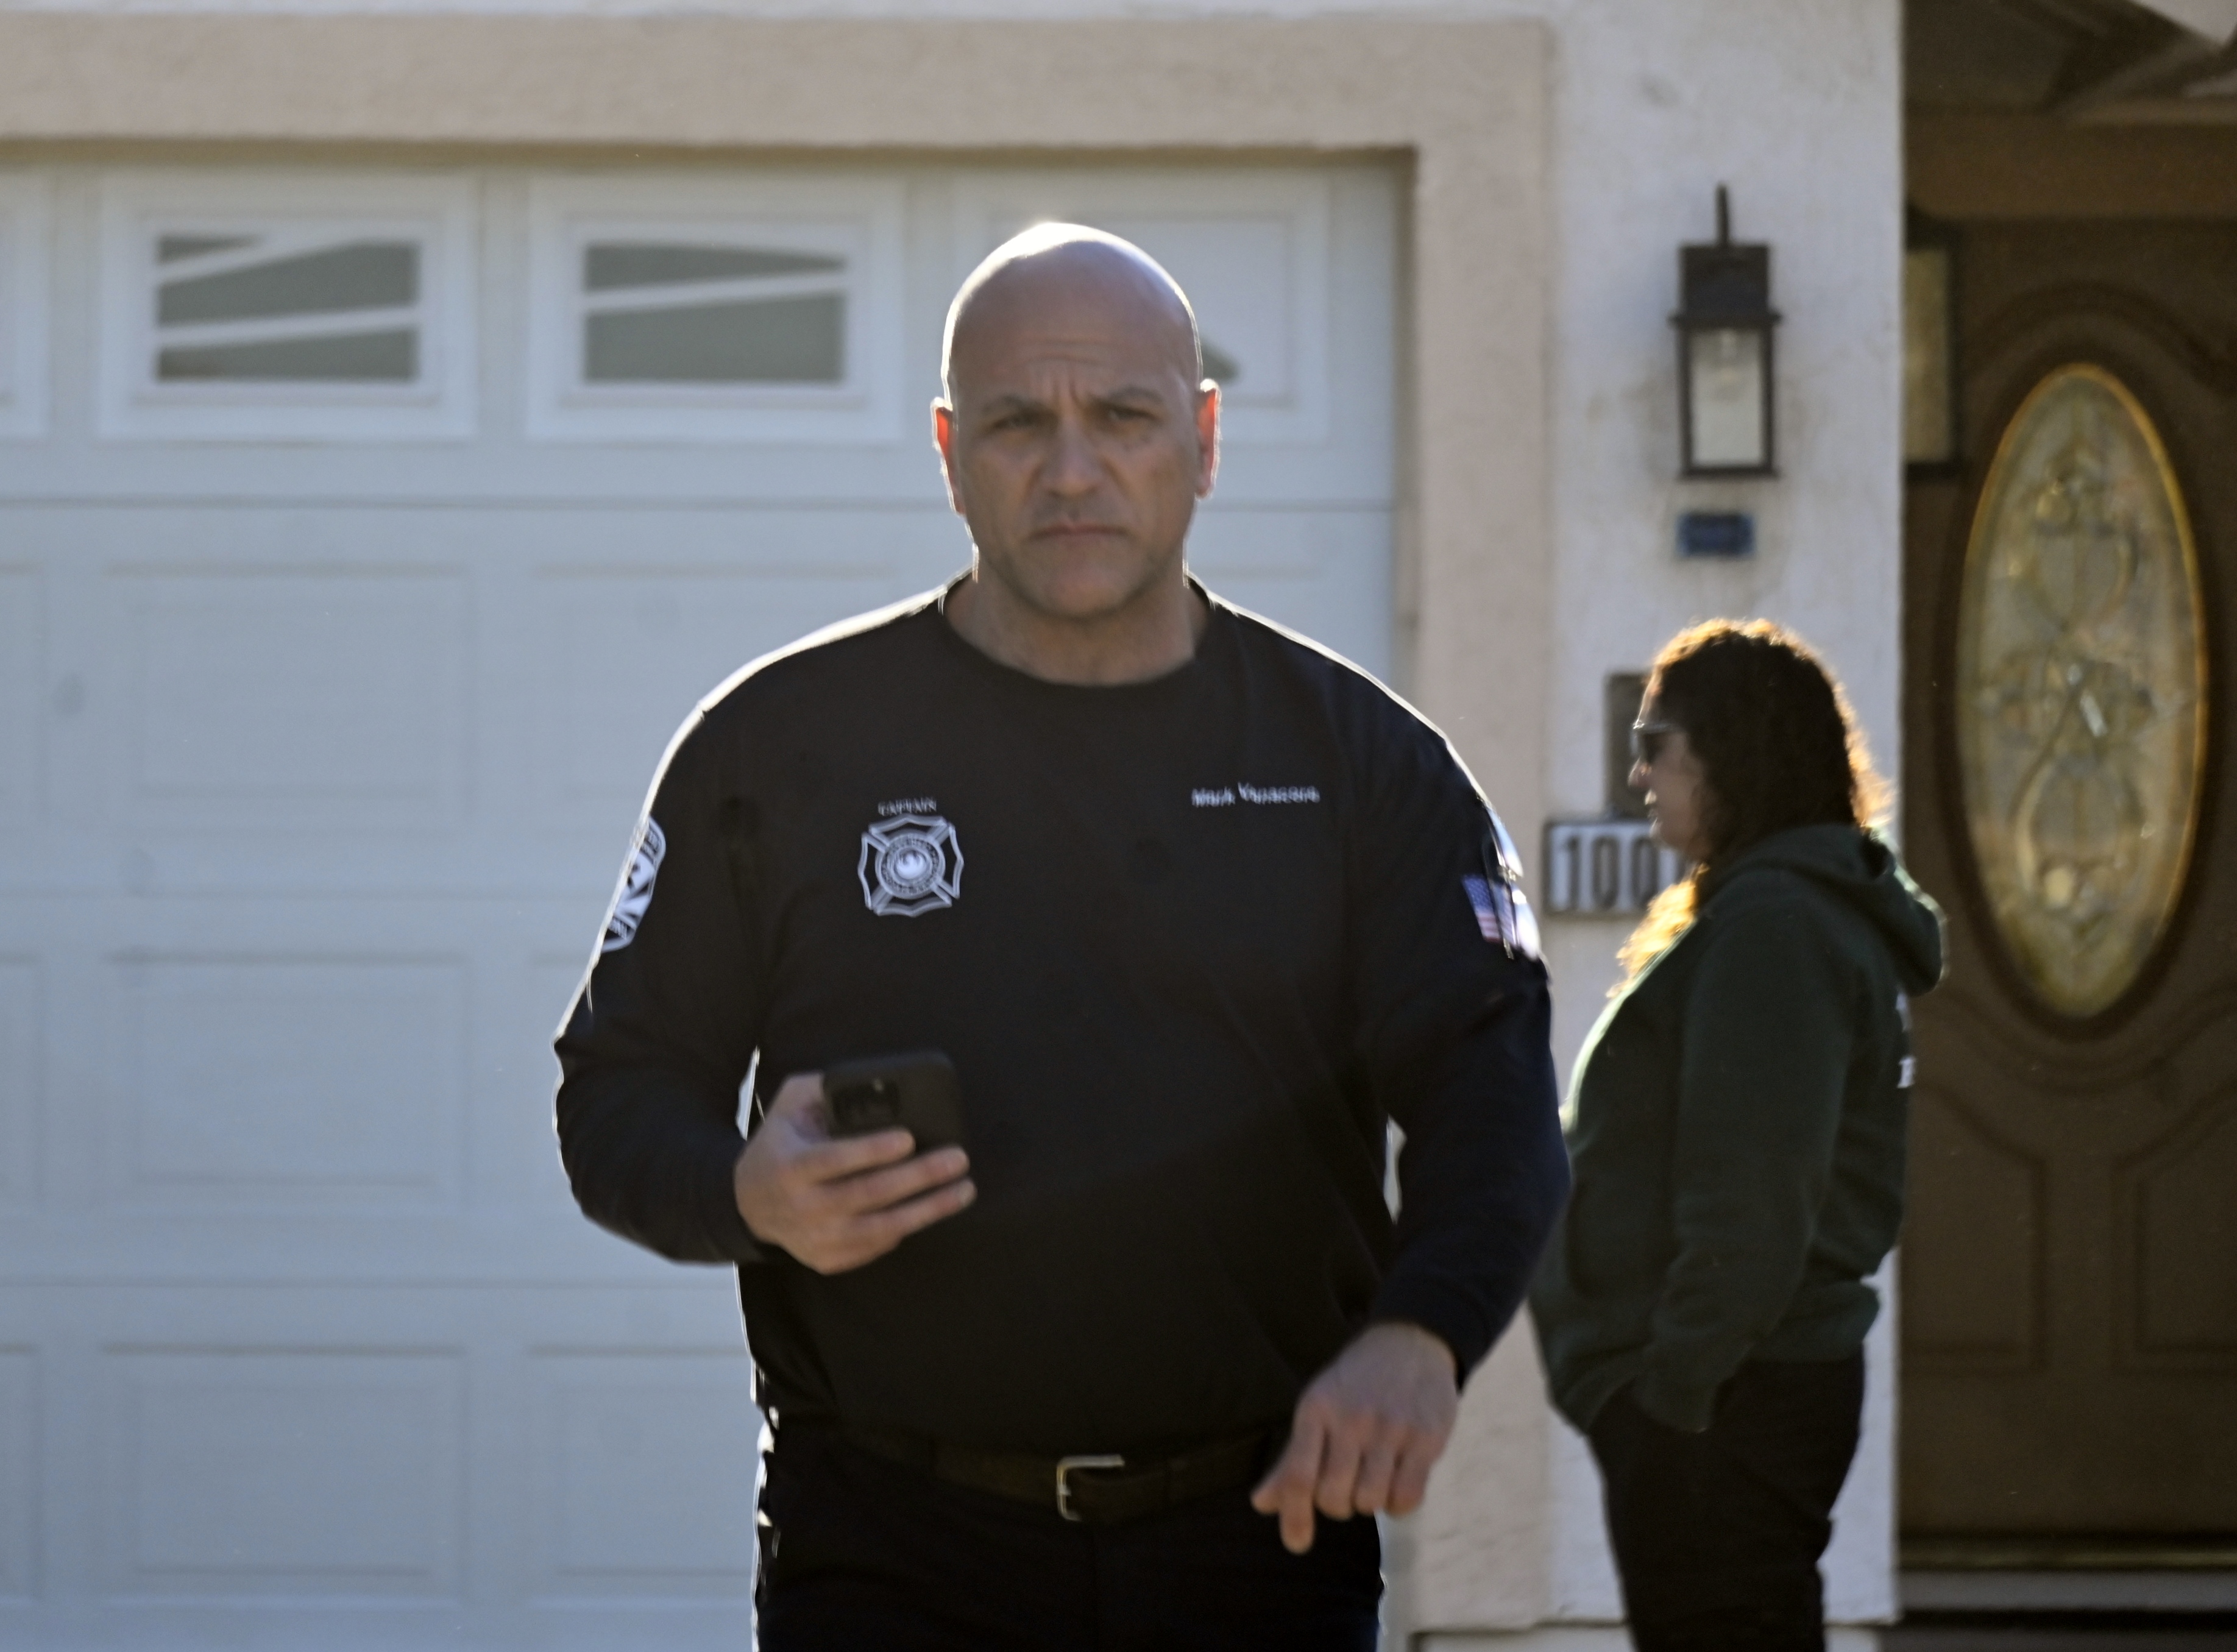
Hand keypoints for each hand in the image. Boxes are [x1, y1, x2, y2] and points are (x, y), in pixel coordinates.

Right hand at [733, 1072, 975, 1273]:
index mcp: (790, 1166)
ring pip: (882, 1228)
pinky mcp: (828, 1259)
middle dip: (920, 1176)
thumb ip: (823, 1087)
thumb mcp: (789, 1105)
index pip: (835, 1160)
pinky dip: (906, 1229)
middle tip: (957, 1159)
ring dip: (929, 1209)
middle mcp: (802, 1207)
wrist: (747, 1203)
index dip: (873, 1151)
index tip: (909, 1138)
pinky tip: (933, 1209)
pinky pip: (876, 1247)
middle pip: (869, 1194)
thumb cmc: (779, 1145)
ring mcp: (816, 1239)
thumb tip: (873, 1079)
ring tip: (963, 1189)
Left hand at [1250, 1321, 1458, 1553]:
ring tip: (1373, 1477)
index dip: (1294, 1516)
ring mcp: (1391, 1428)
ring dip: (1370, 1503)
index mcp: (1316, 1410)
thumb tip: (1262, 1504)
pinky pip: (1407, 1498)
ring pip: (1371, 1502)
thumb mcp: (1316, 1409)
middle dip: (1338, 1505)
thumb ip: (1291, 1460)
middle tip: (1346, 1486)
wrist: (1409, 1342)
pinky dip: (1399, 1504)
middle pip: (1334, 1497)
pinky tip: (1397, 1483)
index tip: (1297, 1544)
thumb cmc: (1354, 1385)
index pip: (1297, 1476)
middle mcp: (1351, 1418)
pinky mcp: (1426, 1437)